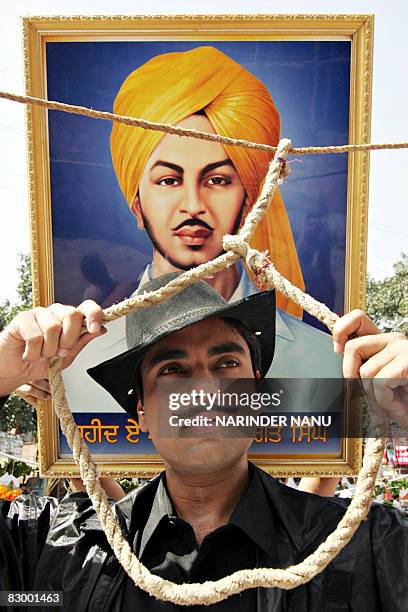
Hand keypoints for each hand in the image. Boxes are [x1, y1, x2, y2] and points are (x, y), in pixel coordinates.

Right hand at [0, 301, 104, 396]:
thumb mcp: (66, 357)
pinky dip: (33, 353)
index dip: (94, 315)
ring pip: (53, 327)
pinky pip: (35, 336)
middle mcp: (56, 313)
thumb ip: (81, 342)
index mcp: (69, 320)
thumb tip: (101, 330)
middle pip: (72, 314)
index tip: (95, 329)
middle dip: (69, 339)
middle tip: (59, 353)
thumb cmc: (39, 362)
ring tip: (41, 355)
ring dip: (48, 350)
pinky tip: (28, 354)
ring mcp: (39, 314)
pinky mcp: (22, 319)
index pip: (87, 307)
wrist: (15, 372)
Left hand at [333, 309, 407, 427]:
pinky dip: (385, 401)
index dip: (341, 330)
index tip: (337, 350)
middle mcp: (394, 340)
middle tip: (364, 393)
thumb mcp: (381, 385)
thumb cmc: (407, 401)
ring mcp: (403, 349)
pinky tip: (398, 406)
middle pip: (352, 347)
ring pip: (365, 372)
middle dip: (351, 376)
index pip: (357, 319)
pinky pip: (379, 382)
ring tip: (390, 405)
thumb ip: (362, 374)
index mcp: (384, 343)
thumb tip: (341, 372)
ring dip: (374, 397)